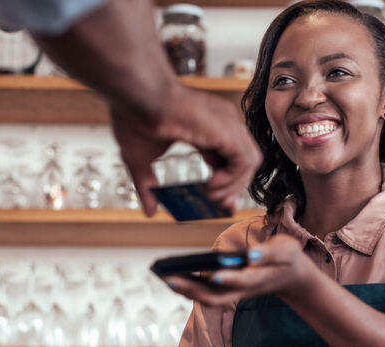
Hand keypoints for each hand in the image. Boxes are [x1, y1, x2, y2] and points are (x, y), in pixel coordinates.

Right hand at [109, 84, 261, 216]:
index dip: (226, 182)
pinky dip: (235, 178)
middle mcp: (221, 124)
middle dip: (234, 188)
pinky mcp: (227, 130)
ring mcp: (226, 124)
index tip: (217, 201)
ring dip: (235, 185)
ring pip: (249, 161)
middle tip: (220, 205)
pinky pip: (245, 160)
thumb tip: (150, 213)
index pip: (227, 158)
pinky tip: (214, 185)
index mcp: (204, 128)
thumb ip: (147, 186)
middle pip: (242, 161)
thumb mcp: (138, 159)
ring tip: (213, 196)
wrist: (137, 95)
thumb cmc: (134, 115)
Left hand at [160, 235, 311, 306]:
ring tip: (163, 275)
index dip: (229, 278)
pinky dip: (188, 285)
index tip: (213, 273)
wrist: (290, 275)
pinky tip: (172, 274)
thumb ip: (269, 253)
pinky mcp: (227, 290)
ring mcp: (234, 293)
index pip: (243, 281)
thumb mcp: (286, 250)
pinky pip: (204, 292)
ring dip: (185, 290)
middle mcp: (243, 291)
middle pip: (215, 297)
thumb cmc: (286, 258)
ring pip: (207, 298)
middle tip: (168, 277)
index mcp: (259, 278)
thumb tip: (249, 254)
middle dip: (192, 290)